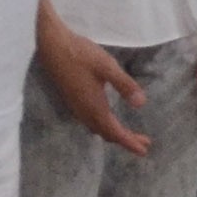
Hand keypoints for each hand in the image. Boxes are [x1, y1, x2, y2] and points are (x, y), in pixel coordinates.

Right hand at [41, 10, 151, 157]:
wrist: (52, 46)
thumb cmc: (80, 54)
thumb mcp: (107, 66)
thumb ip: (124, 85)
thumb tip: (141, 104)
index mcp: (94, 107)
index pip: (115, 132)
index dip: (130, 142)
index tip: (144, 151)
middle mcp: (84, 111)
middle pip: (107, 133)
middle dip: (126, 140)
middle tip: (144, 144)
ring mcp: (76, 106)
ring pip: (97, 128)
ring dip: (114, 133)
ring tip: (130, 135)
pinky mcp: (72, 99)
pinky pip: (90, 121)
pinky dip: (103, 126)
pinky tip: (107, 119)